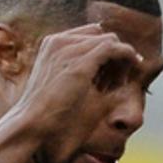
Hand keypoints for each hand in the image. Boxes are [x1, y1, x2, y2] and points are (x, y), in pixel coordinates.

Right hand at [14, 20, 138, 138]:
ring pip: (110, 40)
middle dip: (116, 54)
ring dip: (122, 59)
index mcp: (53, 46)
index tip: (113, 73)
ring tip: (120, 83)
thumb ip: (90, 75)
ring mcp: (68, 49)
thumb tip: (115, 75)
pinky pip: (114, 49)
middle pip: (101, 35)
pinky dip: (127, 58)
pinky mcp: (80, 63)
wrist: (35, 127)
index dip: (106, 50)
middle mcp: (59, 42)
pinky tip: (127, 76)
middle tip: (120, 80)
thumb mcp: (70, 88)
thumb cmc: (52, 115)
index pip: (90, 35)